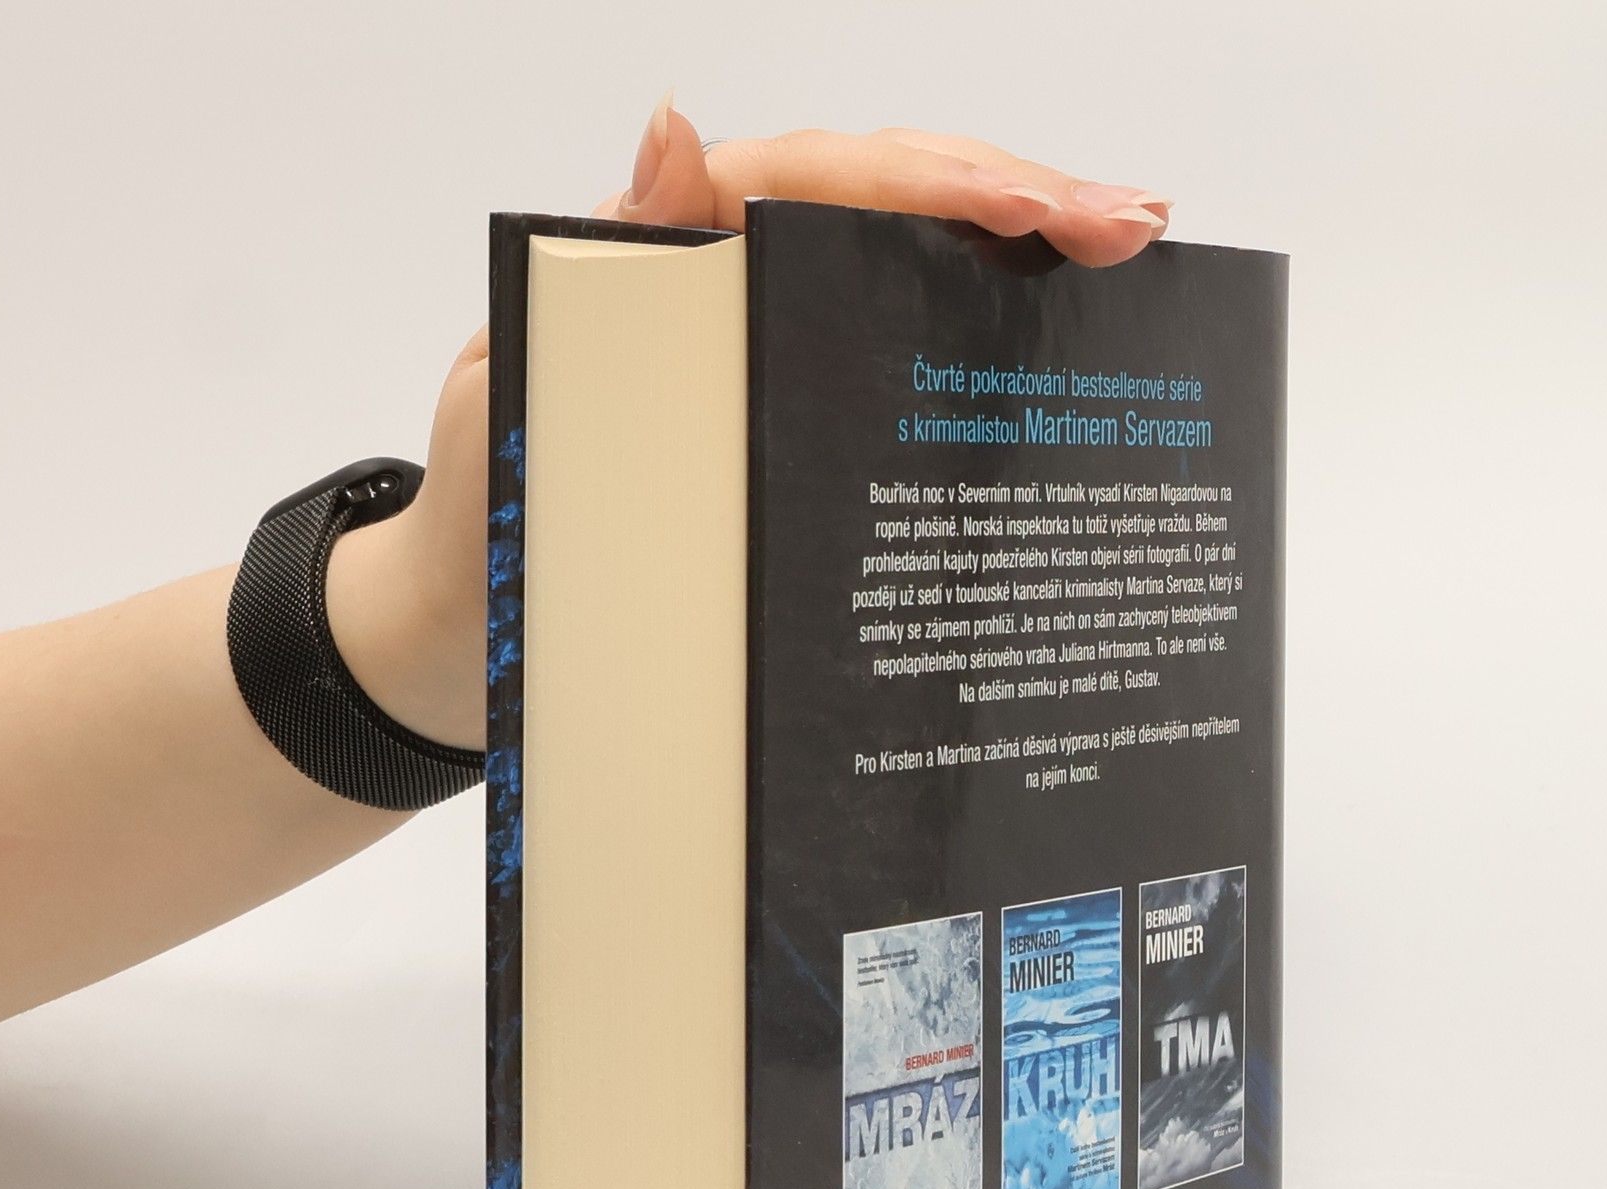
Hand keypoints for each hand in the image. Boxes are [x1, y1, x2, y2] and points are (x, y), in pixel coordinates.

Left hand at [336, 103, 1173, 752]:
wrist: (469, 636)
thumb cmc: (488, 519)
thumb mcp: (520, 384)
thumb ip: (602, 272)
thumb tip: (679, 133)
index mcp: (669, 248)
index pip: (827, 181)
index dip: (947, 186)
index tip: (1058, 211)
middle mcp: (728, 277)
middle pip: (888, 204)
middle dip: (1019, 202)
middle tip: (1136, 226)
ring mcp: (763, 342)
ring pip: (903, 269)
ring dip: (1016, 262)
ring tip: (1124, 262)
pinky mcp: (782, 411)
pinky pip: (886, 353)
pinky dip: (970, 343)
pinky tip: (1047, 349)